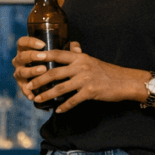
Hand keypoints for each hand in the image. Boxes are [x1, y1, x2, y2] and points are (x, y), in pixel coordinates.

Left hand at [13, 40, 137, 112]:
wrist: (126, 81)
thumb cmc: (107, 71)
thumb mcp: (91, 59)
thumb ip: (79, 54)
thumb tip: (72, 45)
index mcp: (79, 57)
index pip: (57, 54)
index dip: (42, 56)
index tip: (30, 59)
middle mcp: (81, 67)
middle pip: (54, 73)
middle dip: (38, 80)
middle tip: (28, 86)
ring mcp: (85, 79)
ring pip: (60, 88)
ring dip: (46, 95)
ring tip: (37, 99)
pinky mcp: (90, 92)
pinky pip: (73, 100)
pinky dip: (65, 106)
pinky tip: (58, 110)